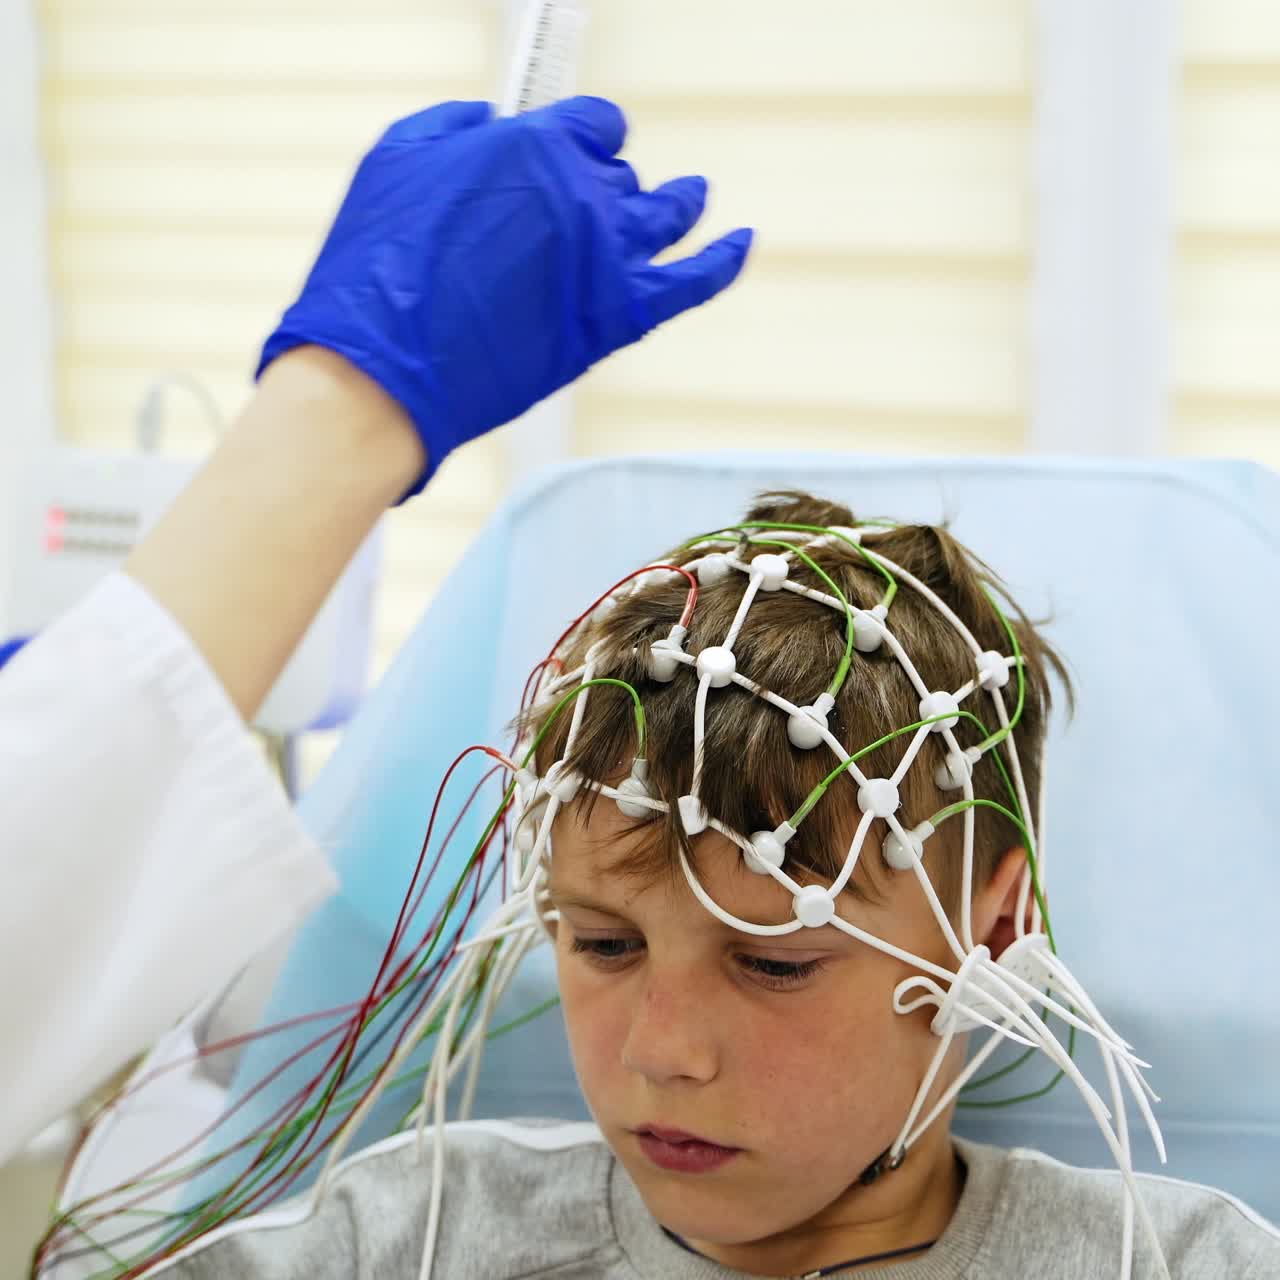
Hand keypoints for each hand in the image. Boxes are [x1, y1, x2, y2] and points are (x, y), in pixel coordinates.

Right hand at [256, 97, 753, 498]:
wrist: (385, 370)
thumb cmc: (379, 268)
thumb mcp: (397, 160)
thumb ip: (453, 128)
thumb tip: (491, 120)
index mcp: (535, 149)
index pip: (590, 125)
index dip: (583, 137)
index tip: (576, 149)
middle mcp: (583, 195)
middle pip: (620, 176)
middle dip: (609, 182)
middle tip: (600, 199)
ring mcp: (608, 259)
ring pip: (666, 216)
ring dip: (680, 201)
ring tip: (694, 194)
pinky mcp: (618, 319)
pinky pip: (694, 280)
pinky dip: (723, 259)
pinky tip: (743, 239)